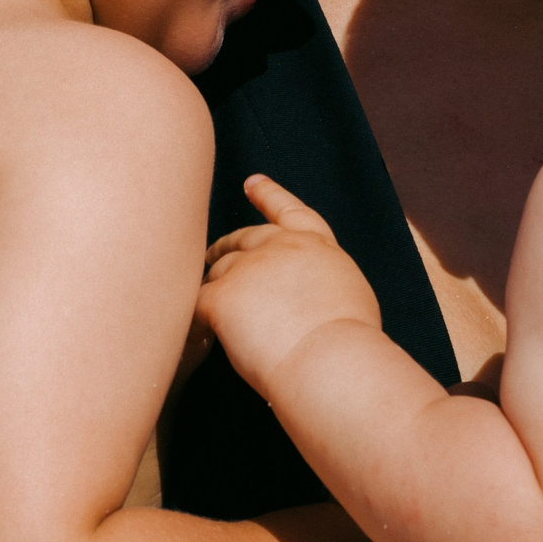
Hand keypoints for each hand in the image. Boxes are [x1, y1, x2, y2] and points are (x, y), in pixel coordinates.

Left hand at [198, 175, 381, 388]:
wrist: (330, 360)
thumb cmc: (349, 342)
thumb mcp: (349, 294)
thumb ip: (321, 283)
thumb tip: (306, 298)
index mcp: (316, 246)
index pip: (290, 212)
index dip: (269, 196)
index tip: (251, 182)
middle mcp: (281, 247)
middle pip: (243, 240)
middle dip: (224, 246)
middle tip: (207, 254)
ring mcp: (249, 268)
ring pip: (217, 272)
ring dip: (211, 286)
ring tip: (202, 306)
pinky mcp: (223, 296)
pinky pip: (197, 304)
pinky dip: (193, 319)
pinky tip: (193, 331)